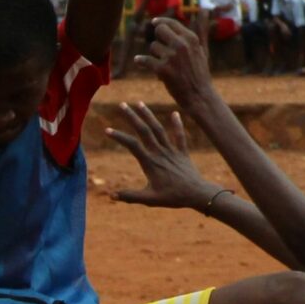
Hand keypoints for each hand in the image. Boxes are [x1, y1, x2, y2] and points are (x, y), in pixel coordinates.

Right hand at [105, 101, 223, 209]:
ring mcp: (172, 151)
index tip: (107, 130)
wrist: (197, 194)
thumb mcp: (150, 200)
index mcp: (150, 162)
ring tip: (139, 103)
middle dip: (132, 116)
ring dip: (149, 115)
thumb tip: (111, 196)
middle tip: (122, 104)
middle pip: (144, 130)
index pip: (132, 145)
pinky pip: (180, 136)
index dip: (119, 136)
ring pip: (159, 129)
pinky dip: (177, 124)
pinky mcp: (182, 152)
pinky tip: (175, 113)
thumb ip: (130, 196)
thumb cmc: (173, 198)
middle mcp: (160, 153)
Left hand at [141, 16, 213, 103]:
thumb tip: (204, 9)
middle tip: (161, 50)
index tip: (153, 22)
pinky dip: (141, 62)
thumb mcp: (203, 49)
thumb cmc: (200, 72)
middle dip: (158, 40)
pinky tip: (138, 62)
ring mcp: (172, 57)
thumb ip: (201, 30)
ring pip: (153, 47)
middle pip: (159, 31)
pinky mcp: (162, 70)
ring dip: (155, 56)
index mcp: (191, 38)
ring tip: (164, 65)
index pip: (171, 23)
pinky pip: (145, 60)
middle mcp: (181, 45)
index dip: (160, 22)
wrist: (199, 96)